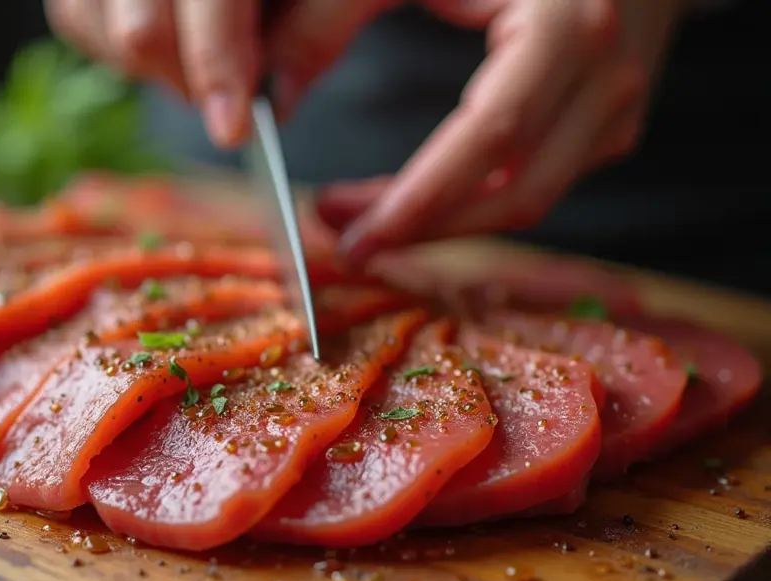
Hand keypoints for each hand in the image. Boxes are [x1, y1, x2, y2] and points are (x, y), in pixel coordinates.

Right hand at [45, 0, 262, 146]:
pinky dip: (113, 44)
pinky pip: (75, 15)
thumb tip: (278, 99)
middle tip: (229, 92)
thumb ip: (315, 32)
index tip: (233, 127)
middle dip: (187, 80)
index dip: (218, 67)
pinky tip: (163, 38)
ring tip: (197, 53)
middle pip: (142, 29)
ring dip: (149, 65)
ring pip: (90, 22)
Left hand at [316, 0, 686, 265]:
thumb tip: (281, 94)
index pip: (492, 135)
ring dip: (445, 223)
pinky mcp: (611, 119)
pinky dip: (478, 202)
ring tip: (365, 215)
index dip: (419, 198)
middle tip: (344, 237)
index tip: (351, 235)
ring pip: (532, 199)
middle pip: (516, 191)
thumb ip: (330, 14)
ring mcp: (619, 101)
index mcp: (566, 22)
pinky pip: (543, 181)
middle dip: (424, 228)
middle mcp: (607, 70)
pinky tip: (421, 195)